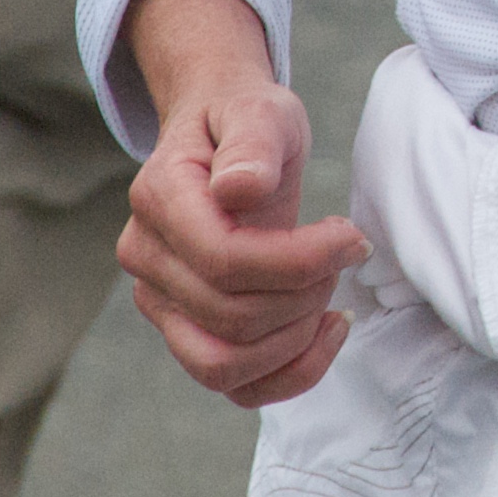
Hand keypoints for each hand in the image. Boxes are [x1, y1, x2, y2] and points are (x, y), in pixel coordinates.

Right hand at [119, 0, 371, 408]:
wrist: (223, 139)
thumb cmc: (245, 121)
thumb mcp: (263, 110)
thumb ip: (253, 143)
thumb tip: (237, 187)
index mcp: (158, 199)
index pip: (225, 259)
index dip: (300, 260)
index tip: (351, 236)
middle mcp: (145, 259)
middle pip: (230, 316)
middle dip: (305, 294)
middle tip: (344, 251)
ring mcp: (160, 303)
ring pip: (223, 365)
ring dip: (295, 339)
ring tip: (331, 289)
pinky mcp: (184, 333)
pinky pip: (232, 386)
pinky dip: (288, 374)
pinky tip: (327, 331)